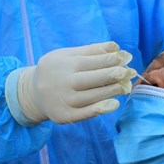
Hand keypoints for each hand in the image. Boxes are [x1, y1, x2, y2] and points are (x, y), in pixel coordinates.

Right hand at [6, 41, 136, 124]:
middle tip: (131, 71)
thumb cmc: (56, 70)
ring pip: (94, 95)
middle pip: (95, 78)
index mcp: (65, 64)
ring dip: (113, 90)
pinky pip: (86, 113)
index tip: (127, 57)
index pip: (93, 61)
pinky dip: (101, 108)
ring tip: (126, 85)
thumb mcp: (67, 55)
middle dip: (116, 74)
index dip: (112, 59)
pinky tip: (115, 103)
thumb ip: (91, 51)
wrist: (32, 93)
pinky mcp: (65, 116)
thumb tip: (116, 47)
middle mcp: (64, 82)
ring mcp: (65, 100)